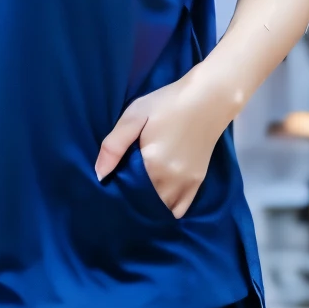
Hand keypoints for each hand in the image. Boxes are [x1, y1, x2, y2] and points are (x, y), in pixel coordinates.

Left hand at [97, 74, 227, 217]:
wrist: (208, 98)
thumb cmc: (167, 104)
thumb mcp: (134, 116)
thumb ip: (114, 146)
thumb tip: (100, 175)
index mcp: (153, 165)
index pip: (129, 195)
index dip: (119, 195)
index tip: (112, 188)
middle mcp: (171, 180)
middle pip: (146, 205)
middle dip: (134, 203)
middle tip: (125, 190)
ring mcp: (187, 183)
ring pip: (163, 208)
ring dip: (152, 206)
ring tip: (141, 194)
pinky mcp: (197, 181)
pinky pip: (181, 208)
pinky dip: (170, 208)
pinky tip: (161, 200)